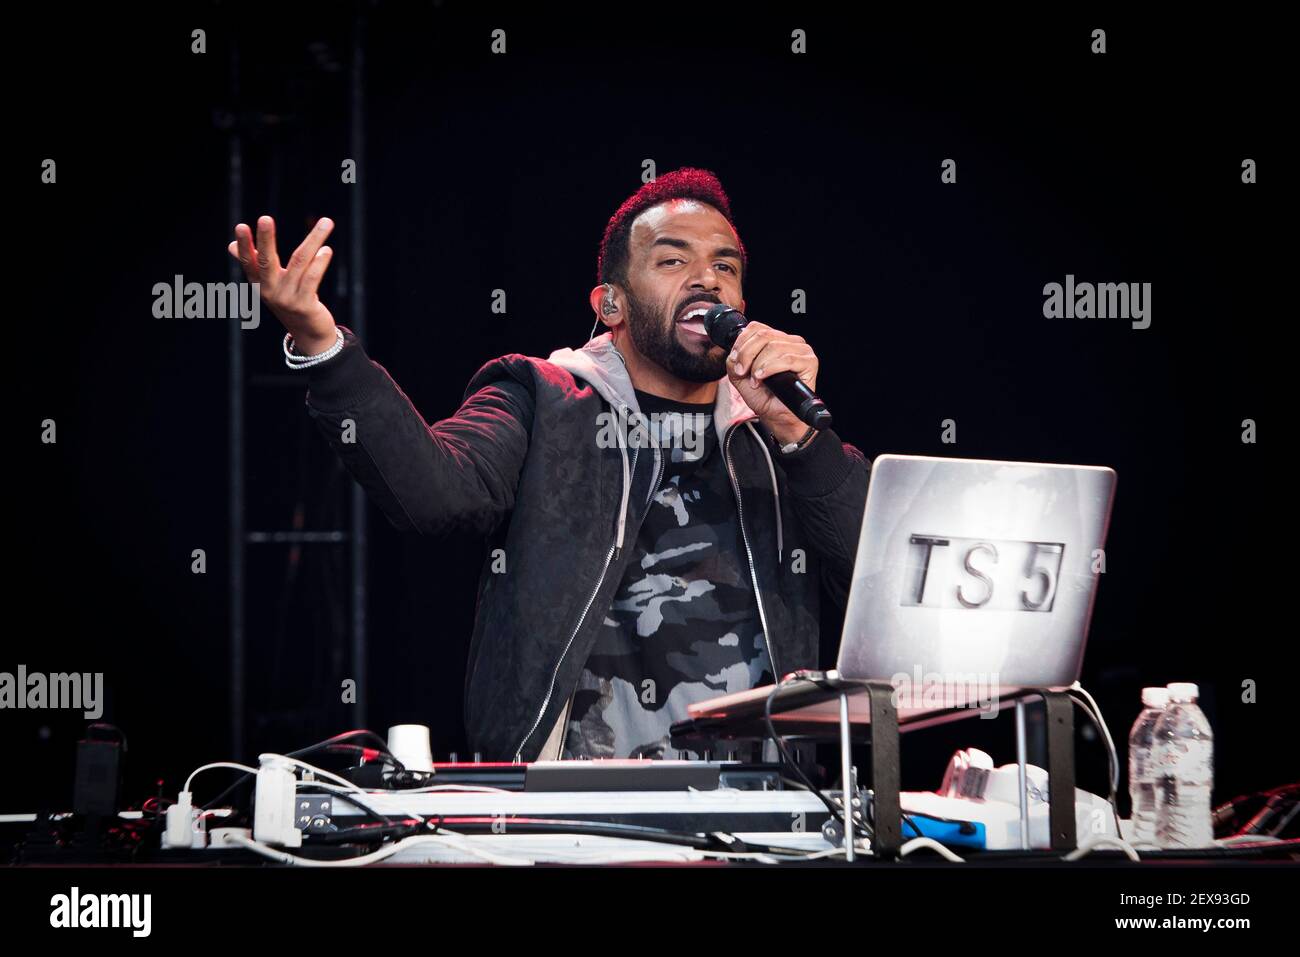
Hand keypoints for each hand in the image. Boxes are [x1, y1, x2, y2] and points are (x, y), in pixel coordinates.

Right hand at [228, 215, 337, 354]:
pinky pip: (312, 278)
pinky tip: (326, 249)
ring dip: (314, 240)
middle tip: (265, 218)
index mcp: (259, 284)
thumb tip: (230, 245)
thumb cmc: (289, 301)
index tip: (241, 226)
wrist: (309, 334)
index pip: (249, 261)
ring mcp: (287, 299)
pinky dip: (320, 262)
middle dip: (266, 239)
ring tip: (326, 222)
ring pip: (299, 263)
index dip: (245, 245)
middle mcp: (270, 291)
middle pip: (266, 261)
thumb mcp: (269, 284)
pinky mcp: (305, 306)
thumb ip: (254, 264)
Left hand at [725, 321, 819, 444]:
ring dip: (758, 365)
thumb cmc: (764, 397)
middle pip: (763, 335)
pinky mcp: (809, 362)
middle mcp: (790, 342)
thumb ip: (734, 361)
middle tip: (742, 372)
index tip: (736, 361)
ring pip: (773, 346)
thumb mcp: (740, 377)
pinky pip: (787, 359)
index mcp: (775, 340)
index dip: (742, 343)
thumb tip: (734, 354)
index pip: (756, 327)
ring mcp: (801, 350)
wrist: (777, 416)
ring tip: (755, 380)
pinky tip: (763, 378)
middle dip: (747, 355)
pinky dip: (770, 368)